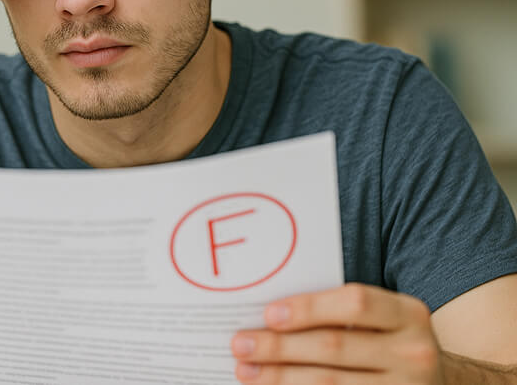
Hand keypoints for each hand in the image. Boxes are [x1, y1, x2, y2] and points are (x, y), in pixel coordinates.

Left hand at [231, 283, 444, 383]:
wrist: (438, 382)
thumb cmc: (389, 340)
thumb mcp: (381, 318)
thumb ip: (337, 312)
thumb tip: (268, 315)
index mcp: (409, 314)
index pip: (355, 303)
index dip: (309, 308)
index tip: (268, 314)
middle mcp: (415, 352)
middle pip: (334, 347)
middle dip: (280, 347)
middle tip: (240, 344)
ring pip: (330, 383)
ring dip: (280, 377)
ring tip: (246, 370)